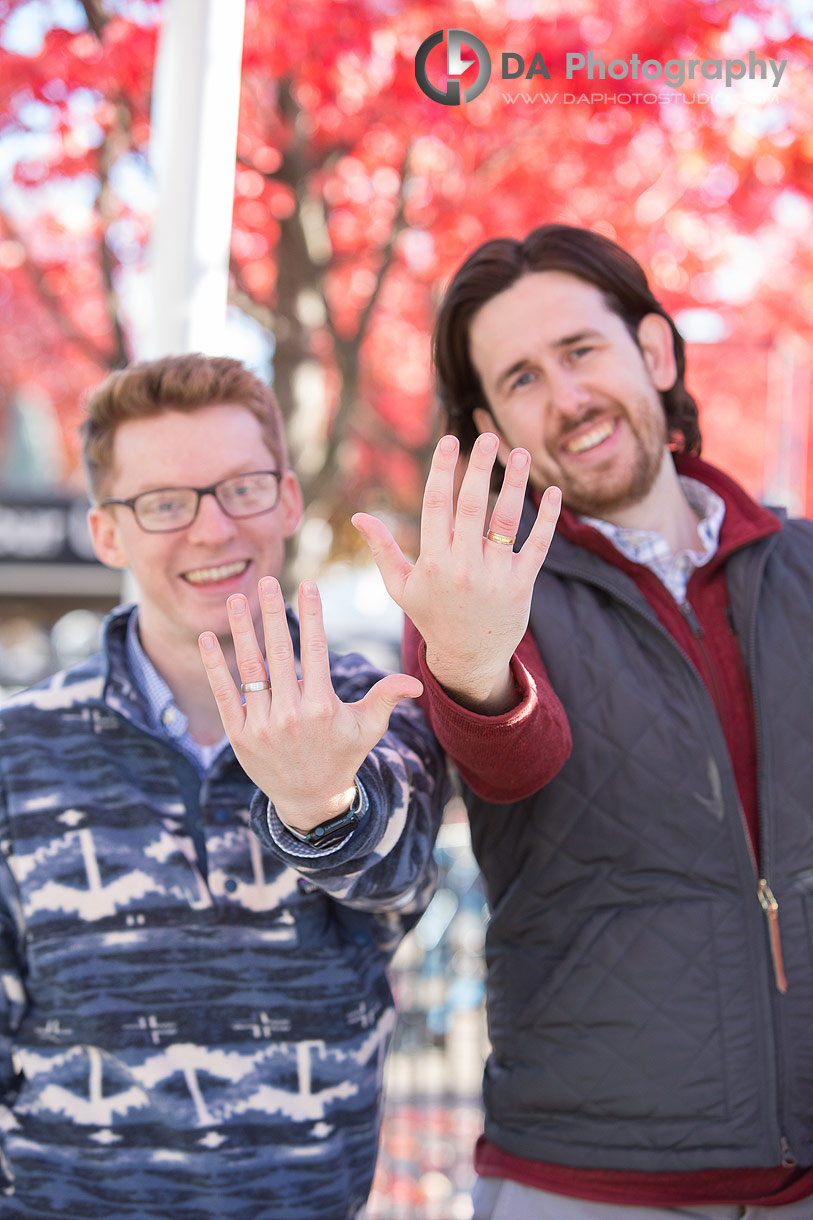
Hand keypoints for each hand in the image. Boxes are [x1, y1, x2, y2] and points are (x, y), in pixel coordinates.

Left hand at [198, 577, 422, 831]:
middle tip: (265, 579)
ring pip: (250, 668)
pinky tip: (207, 638)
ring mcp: (261, 725)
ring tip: (236, 598)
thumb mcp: (368, 728)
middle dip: (272, 612)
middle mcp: (291, 714)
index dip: (312, 614)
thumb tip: (416, 682)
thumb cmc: (342, 756)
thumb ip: (386, 697)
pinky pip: (224, 693)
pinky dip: (214, 665)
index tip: (307, 584)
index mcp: (323, 707)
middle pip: (279, 652)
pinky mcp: (238, 735)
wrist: (310, 800)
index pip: (316, 650)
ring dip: (241, 630)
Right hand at [352, 433, 560, 712]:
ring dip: (516, 484)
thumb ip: (382, 549)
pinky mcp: (522, 585)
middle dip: (479, 468)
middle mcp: (463, 567)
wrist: (469, 658)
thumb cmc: (432, 615)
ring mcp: (495, 576)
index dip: (442, 470)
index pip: (436, 506)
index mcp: (432, 562)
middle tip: (487, 436)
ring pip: (507, 521)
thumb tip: (358, 517)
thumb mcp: (401, 586)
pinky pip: (537, 546)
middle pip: (472, 507)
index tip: (449, 441)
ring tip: (522, 453)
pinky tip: (554, 492)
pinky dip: (548, 519)